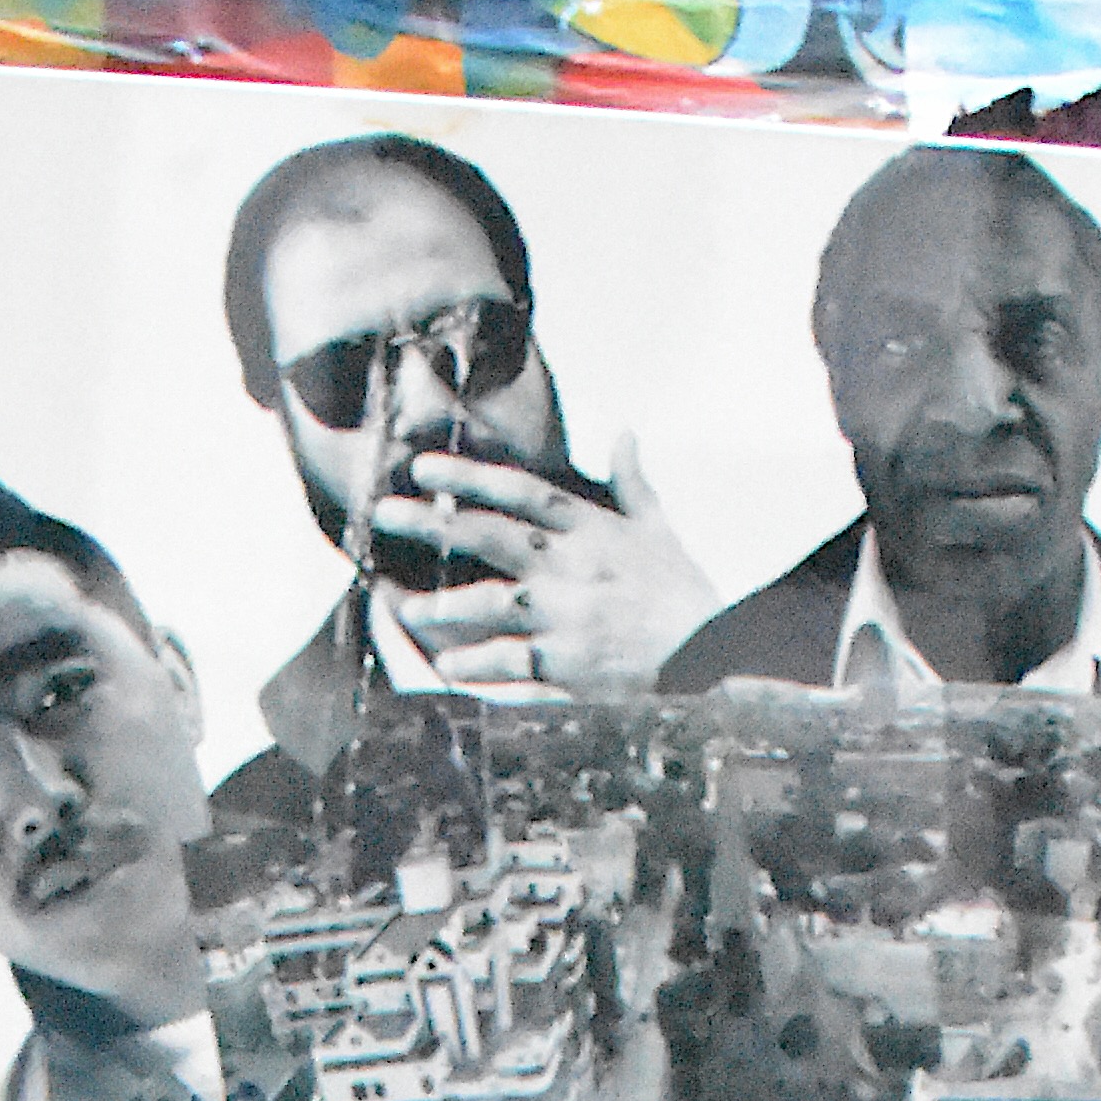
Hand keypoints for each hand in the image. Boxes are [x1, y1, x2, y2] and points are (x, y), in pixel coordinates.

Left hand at [382, 437, 721, 700]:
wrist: (714, 659)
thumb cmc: (683, 595)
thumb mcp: (660, 530)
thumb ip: (633, 483)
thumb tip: (624, 431)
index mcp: (591, 530)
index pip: (520, 491)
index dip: (467, 476)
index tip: (423, 467)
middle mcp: (573, 569)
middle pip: (492, 536)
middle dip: (435, 522)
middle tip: (387, 512)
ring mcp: (568, 619)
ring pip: (492, 605)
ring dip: (446, 607)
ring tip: (408, 608)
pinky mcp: (568, 668)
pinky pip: (510, 665)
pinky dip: (477, 666)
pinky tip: (446, 667)